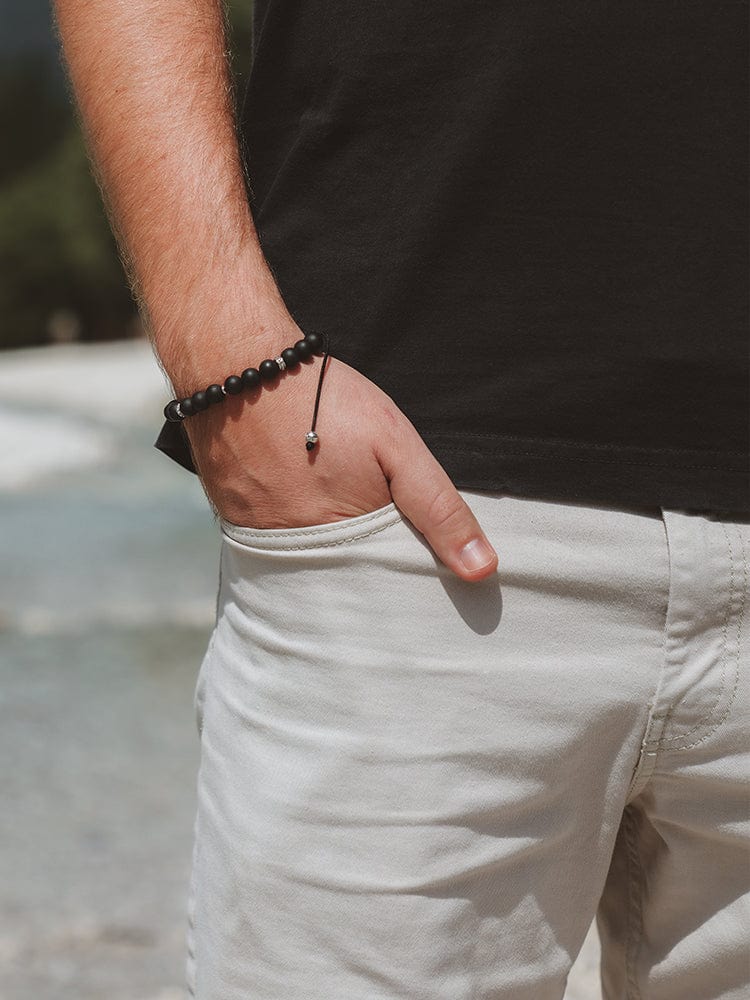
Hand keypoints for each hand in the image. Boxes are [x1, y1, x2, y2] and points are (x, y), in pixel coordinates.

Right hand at [183, 342, 498, 581]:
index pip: (389, 586)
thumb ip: (439, 508)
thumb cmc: (323, 404)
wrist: (235, 369)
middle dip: (374, 570)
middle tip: (385, 536)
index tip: (435, 573)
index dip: (412, 576)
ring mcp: (263, 543)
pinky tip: (309, 506)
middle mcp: (300, 558)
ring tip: (346, 520)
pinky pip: (279, 547)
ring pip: (314, 566)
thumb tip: (483, 570)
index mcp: (346, 547)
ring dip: (335, 555)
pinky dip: (300, 536)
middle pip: (349, 583)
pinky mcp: (237, 524)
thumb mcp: (397, 448)